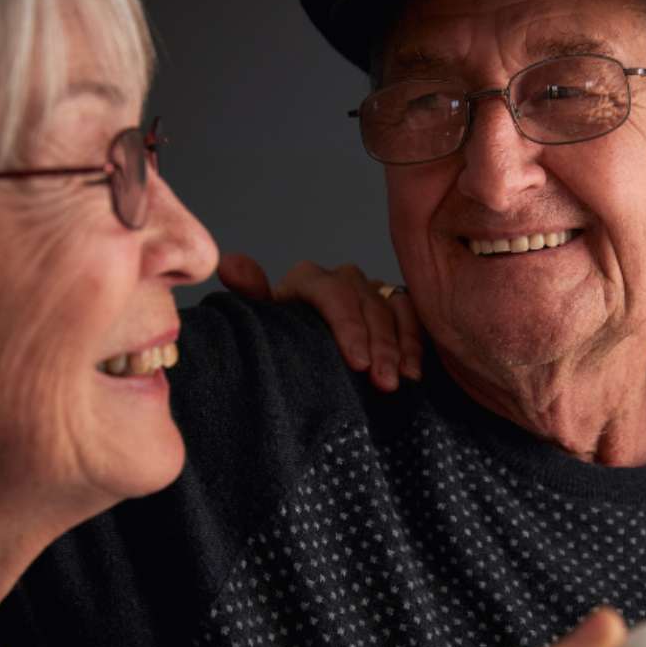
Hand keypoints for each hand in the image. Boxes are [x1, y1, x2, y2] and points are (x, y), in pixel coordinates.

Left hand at [219, 253, 421, 391]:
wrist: (304, 359)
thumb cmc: (282, 345)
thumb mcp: (266, 325)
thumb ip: (253, 295)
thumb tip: (230, 263)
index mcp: (308, 280)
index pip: (333, 293)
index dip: (349, 327)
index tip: (358, 365)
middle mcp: (342, 279)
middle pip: (367, 303)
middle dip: (379, 346)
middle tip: (383, 383)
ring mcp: (372, 291)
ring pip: (393, 310)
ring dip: (400, 347)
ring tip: (402, 380)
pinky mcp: (395, 305)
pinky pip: (413, 316)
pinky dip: (415, 343)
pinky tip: (413, 372)